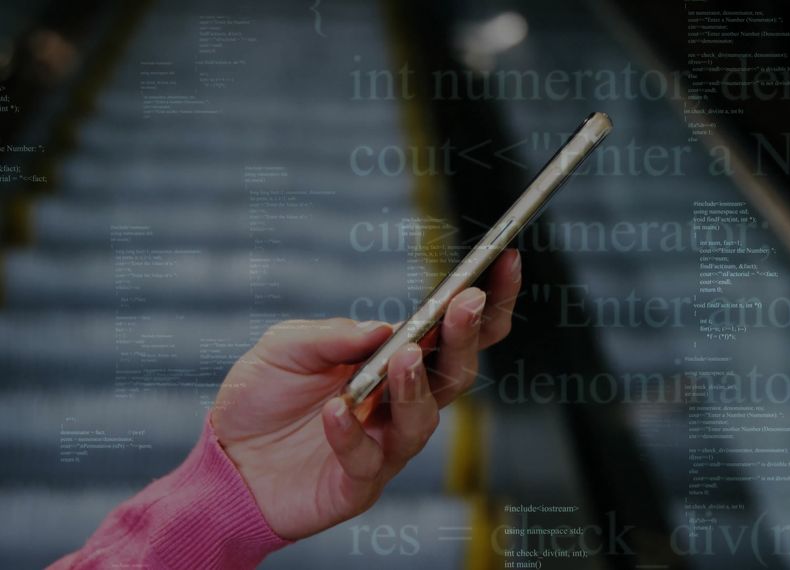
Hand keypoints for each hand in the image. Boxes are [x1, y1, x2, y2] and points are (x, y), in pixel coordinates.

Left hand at [211, 249, 521, 538]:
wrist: (225, 464)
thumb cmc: (262, 398)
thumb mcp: (285, 346)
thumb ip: (333, 334)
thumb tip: (387, 328)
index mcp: (395, 361)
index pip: (454, 331)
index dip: (488, 301)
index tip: (504, 260)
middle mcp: (400, 402)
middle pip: (456, 372)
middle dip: (467, 336)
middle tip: (468, 302)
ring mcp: (385, 445)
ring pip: (424, 419)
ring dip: (417, 385)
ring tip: (406, 357)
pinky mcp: (359, 483)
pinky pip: (367, 458)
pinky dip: (351, 433)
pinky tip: (334, 411)